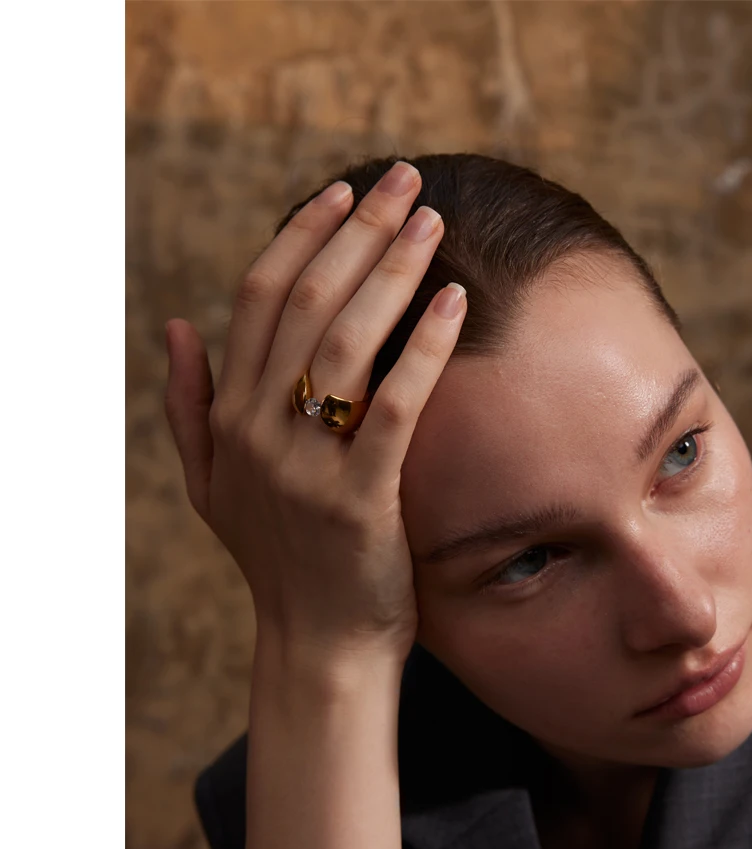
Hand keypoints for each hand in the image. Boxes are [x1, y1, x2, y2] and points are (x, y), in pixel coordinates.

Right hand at [163, 161, 465, 682]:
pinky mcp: (359, 500)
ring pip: (345, 343)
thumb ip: (187, 405)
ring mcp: (304, 466)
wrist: (317, 643)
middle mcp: (257, 431)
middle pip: (305, 303)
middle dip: (358, 232)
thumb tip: (174, 326)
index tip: (343, 193)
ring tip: (432, 221)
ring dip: (391, 272)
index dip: (302, 237)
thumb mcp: (213, 485)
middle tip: (404, 181)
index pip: (258, 300)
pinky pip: (393, 407)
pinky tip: (454, 301)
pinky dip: (424, 348)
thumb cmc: (279, 559)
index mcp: (228, 417)